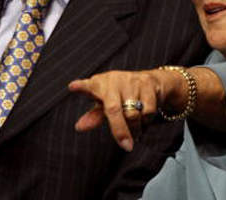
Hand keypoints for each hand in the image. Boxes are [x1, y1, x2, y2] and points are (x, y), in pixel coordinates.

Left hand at [68, 69, 184, 151]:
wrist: (152, 81)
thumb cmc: (122, 95)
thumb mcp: (106, 104)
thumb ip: (94, 116)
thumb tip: (79, 127)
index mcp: (100, 84)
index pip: (88, 86)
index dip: (81, 87)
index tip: (73, 87)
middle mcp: (114, 79)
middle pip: (114, 110)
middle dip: (120, 131)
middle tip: (126, 145)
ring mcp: (131, 80)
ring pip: (133, 113)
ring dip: (135, 127)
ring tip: (135, 130)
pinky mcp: (148, 82)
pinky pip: (148, 110)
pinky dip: (146, 120)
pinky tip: (144, 119)